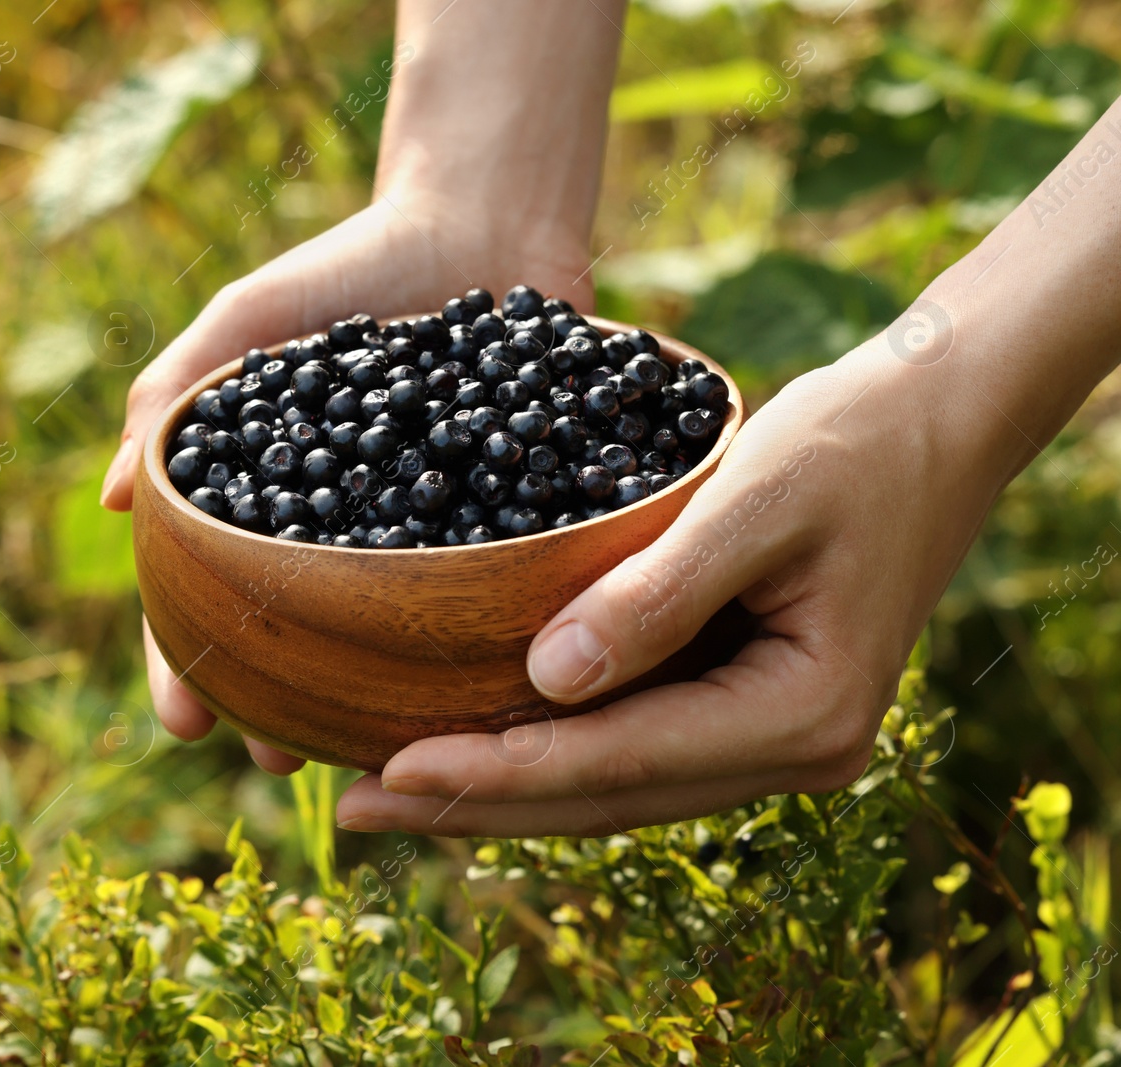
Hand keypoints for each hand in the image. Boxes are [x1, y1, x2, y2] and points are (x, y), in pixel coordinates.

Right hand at [103, 195, 594, 773]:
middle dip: (274, 711)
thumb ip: (172, 394)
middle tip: (277, 759)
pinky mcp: (508, 532)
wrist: (480, 227)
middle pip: (291, 643)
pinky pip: (480, 603)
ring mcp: (425, 543)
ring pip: (383, 647)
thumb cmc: (349, 269)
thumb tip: (108, 500)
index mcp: (272, 503)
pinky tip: (462, 698)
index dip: (183, 662)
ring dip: (363, 707)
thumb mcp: (250, 319)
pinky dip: (465, 652)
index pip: (205, 596)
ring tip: (365, 750)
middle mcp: (343, 539)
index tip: (182, 719)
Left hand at [335, 338, 1015, 834]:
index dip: (499, 770)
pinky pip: (632, 747)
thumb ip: (656, 595)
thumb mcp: (755, 501)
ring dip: (503, 791)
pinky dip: (549, 752)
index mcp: (803, 712)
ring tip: (389, 791)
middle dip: (476, 804)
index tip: (390, 770)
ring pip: (613, 786)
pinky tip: (474, 746)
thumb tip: (546, 683)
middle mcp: (795, 750)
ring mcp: (774, 737)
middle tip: (355, 807)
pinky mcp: (749, 705)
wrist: (937, 421)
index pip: (620, 759)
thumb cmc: (855, 443)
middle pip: (606, 797)